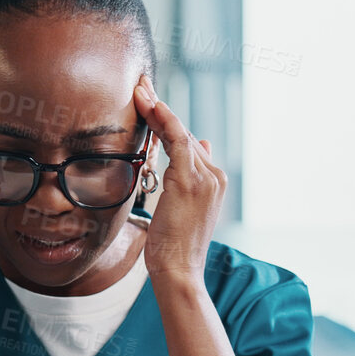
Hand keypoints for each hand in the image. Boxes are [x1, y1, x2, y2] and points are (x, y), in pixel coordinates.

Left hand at [132, 74, 224, 280]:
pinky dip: (163, 120)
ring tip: (139, 89)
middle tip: (141, 85)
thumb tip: (198, 143)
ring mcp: (206, 177)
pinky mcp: (191, 181)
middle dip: (161, 109)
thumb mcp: (183, 207)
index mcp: (213, 182)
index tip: (151, 102)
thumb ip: (188, 177)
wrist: (179, 270)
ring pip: (179, 133)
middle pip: (184, 134)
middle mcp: (215, 176)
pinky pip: (177, 140)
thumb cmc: (175, 245)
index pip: (188, 143)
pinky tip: (150, 104)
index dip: (168, 121)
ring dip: (157, 109)